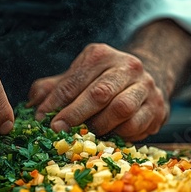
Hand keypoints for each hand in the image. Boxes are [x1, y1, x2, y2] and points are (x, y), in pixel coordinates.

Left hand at [28, 44, 167, 140]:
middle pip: (99, 93)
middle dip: (75, 114)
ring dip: (99, 125)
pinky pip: (136, 125)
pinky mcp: (157, 107)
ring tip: (86, 134)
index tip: (41, 118)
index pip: (74, 80)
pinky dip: (119, 134)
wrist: (145, 81)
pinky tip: (110, 136)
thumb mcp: (76, 78)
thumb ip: (52, 89)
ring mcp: (145, 86)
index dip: (56, 101)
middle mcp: (126, 66)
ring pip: (121, 108)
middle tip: (58, 130)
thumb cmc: (101, 82)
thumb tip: (32, 106)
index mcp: (100, 56)